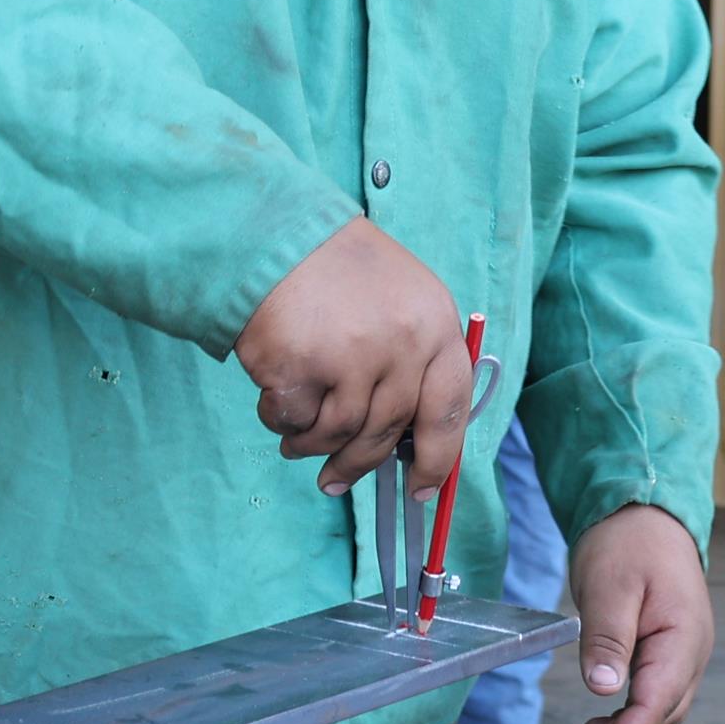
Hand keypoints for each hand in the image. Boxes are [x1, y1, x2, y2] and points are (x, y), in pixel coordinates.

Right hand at [234, 218, 471, 496]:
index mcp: (436, 324)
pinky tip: (278, 402)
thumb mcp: (402, 300)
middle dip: (361, 466)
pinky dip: (284, 422)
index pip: (450, 409)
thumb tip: (411, 439)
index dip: (438, 457)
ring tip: (296, 441)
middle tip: (337, 483)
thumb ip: (414, 361)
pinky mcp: (303, 368)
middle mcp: (403, 342)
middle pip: (390, 430)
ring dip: (314, 446)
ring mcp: (354, 356)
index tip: (424, 488)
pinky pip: (296, 422)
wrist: (274, 235)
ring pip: (341, 434)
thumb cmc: (338, 271)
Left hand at [562, 505, 713, 723]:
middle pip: (660, 716)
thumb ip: (609, 639)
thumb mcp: (610, 587)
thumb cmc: (628, 544)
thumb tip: (603, 691)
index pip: (657, 703)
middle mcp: (690, 653)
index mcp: (684, 638)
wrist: (644, 514)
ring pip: (656, 711)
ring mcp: (681, 654)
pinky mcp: (665, 653)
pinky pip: (650, 696)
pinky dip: (625, 717)